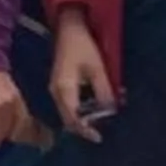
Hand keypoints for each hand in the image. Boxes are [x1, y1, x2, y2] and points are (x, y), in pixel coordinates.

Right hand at [48, 11, 114, 141]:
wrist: (68, 28)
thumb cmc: (83, 46)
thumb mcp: (98, 69)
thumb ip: (104, 92)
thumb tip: (110, 112)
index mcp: (64, 88)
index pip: (72, 117)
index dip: (85, 129)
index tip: (98, 137)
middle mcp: (55, 92)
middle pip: (67, 118)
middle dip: (83, 128)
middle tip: (101, 133)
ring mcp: (55, 89)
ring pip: (66, 113)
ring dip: (81, 120)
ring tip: (99, 123)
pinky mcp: (58, 86)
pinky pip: (67, 105)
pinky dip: (79, 112)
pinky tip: (92, 110)